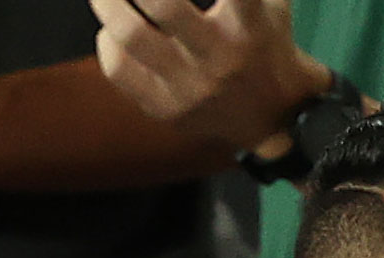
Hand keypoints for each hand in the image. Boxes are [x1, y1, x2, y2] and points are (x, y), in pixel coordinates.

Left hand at [90, 0, 329, 153]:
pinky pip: (119, 70)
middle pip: (164, 3)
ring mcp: (190, 88)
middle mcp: (220, 59)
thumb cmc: (266, 47)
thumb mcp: (271, 5)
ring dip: (108, 2)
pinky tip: (114, 34)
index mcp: (249, 28)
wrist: (275, 120)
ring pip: (130, 35)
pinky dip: (109, 44)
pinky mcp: (166, 109)